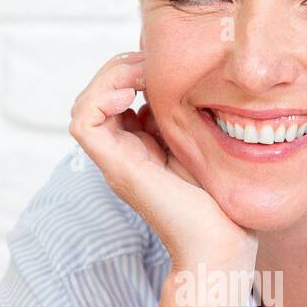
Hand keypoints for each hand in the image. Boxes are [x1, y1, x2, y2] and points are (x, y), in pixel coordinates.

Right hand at [69, 51, 257, 271]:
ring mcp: (116, 160)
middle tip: (152, 64)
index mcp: (142, 147)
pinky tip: (132, 92)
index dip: (132, 70)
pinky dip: (100, 97)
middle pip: (97, 96)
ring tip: (142, 74)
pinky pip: (84, 122)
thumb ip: (186, 120)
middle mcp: (123, 153)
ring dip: (109, 76)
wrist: (222, 243)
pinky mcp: (116, 167)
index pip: (117, 97)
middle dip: (120, 67)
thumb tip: (181, 83)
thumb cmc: (222, 202)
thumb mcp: (203, 144)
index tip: (165, 65)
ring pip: (84, 105)